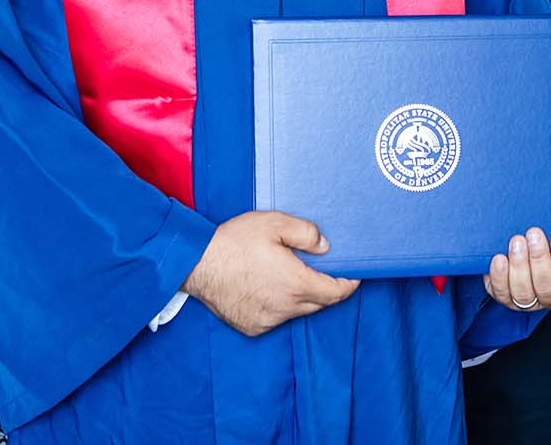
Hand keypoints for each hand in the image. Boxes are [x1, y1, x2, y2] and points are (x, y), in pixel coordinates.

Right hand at [183, 210, 359, 336]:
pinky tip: (267, 287)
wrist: (196, 263)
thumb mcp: (275, 223)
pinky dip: (279, 305)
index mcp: (296, 284)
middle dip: (326, 289)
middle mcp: (285, 308)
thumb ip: (306, 233)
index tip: (354, 276)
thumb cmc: (234, 241)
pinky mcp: (252, 326)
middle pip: (319, 304)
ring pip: (297, 311)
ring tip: (289, 275)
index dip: (348, 285)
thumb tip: (325, 247)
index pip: (336, 293)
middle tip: (322, 271)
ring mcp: (268, 320)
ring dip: (300, 297)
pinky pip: (276, 318)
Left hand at [484, 208, 550, 310]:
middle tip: (533, 234)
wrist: (533, 226)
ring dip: (519, 267)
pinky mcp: (507, 295)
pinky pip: (502, 293)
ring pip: (524, 294)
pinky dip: (499, 277)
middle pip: (547, 288)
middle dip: (539, 259)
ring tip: (517, 243)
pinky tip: (500, 259)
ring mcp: (530, 298)